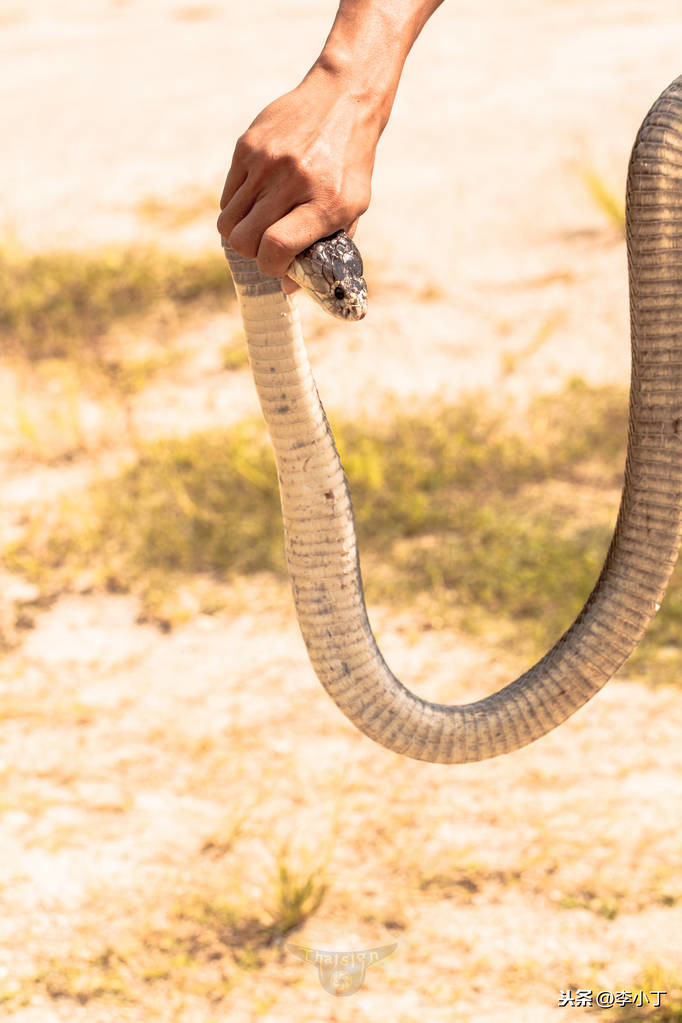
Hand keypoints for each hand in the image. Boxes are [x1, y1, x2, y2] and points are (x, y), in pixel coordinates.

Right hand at [217, 65, 380, 290]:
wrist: (344, 98)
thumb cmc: (350, 163)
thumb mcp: (353, 206)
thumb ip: (324, 248)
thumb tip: (287, 288)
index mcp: (327, 202)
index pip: (277, 246)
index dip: (270, 266)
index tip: (276, 266)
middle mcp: (294, 180)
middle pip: (245, 239)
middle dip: (252, 253)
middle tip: (265, 247)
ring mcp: (267, 161)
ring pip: (228, 221)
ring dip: (240, 233)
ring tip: (259, 225)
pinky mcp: (247, 146)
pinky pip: (227, 196)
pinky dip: (237, 207)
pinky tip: (257, 199)